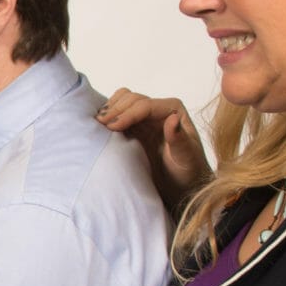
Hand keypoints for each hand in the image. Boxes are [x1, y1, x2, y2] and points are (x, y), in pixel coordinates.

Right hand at [94, 88, 208, 210]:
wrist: (182, 185)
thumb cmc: (188, 172)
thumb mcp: (186, 158)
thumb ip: (179, 139)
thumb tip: (172, 119)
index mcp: (173, 110)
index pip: (145, 105)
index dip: (127, 113)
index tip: (112, 127)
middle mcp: (159, 110)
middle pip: (132, 99)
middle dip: (115, 110)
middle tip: (99, 125)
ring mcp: (145, 118)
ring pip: (123, 102)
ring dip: (109, 110)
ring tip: (97, 125)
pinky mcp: (134, 128)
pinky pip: (117, 114)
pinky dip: (108, 116)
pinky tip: (100, 127)